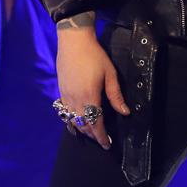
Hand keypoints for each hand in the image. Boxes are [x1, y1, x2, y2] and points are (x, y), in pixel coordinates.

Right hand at [55, 28, 129, 149]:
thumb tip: (125, 112)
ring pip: (72, 120)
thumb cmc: (95, 56)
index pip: (95, 124)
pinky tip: (76, 121)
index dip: (101, 137)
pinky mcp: (61, 91)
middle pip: (83, 125)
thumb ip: (116, 95)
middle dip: (92, 135)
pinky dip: (71, 120)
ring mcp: (66, 96)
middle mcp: (75, 100)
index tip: (107, 144)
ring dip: (82, 129)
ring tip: (91, 133)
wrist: (74, 42)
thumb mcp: (110, 74)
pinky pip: (64, 112)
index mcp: (90, 97)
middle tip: (101, 140)